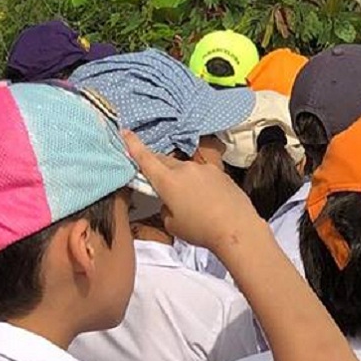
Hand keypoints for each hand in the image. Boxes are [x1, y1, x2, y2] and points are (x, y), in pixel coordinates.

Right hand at [123, 129, 262, 251]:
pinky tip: (206, 199)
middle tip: (154, 176)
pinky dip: (198, 183)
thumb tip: (171, 200)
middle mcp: (185, 168)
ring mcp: (204, 168)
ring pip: (185, 169)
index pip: (146, 159)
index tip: (125, 131)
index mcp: (168, 180)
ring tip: (188, 199)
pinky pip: (202, 174)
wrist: (236, 227)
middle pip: (165, 162)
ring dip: (181, 178)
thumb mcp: (172, 224)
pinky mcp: (219, 172)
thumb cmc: (199, 229)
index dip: (133, 145)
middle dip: (157, 166)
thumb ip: (166, 207)